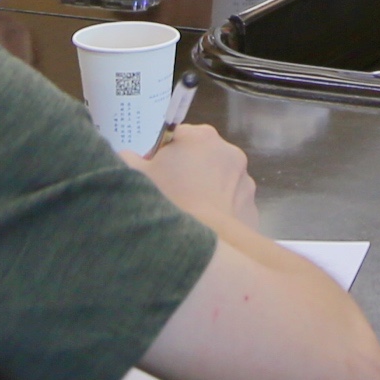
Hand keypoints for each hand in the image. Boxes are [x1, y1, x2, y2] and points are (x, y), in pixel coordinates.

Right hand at [137, 121, 258, 228]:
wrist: (203, 243)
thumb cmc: (168, 201)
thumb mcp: (135, 176)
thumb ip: (128, 158)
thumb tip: (128, 155)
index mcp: (200, 136)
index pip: (177, 137)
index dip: (163, 155)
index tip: (154, 174)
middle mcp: (228, 151)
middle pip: (201, 156)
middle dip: (187, 171)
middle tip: (169, 194)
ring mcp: (244, 179)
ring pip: (219, 180)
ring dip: (206, 190)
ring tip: (189, 214)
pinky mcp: (251, 206)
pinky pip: (231, 204)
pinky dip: (220, 212)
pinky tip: (205, 227)